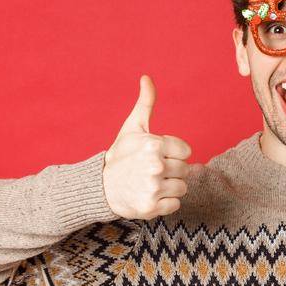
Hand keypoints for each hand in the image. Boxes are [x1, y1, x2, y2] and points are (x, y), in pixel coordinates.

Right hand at [102, 75, 192, 218]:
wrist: (99, 187)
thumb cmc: (121, 156)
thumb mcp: (132, 128)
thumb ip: (146, 104)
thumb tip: (147, 78)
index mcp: (154, 145)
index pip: (186, 152)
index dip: (174, 154)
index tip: (157, 155)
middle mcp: (154, 166)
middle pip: (186, 170)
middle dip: (171, 171)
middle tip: (151, 171)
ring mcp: (152, 188)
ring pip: (182, 187)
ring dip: (169, 187)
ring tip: (150, 183)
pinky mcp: (151, 207)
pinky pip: (175, 204)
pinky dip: (165, 203)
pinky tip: (149, 196)